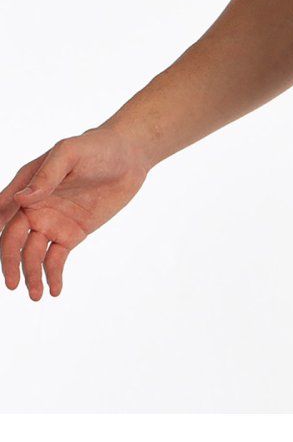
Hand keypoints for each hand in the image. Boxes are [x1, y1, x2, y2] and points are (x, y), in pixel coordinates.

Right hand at [0, 126, 149, 299]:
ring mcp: (52, 222)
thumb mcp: (70, 153)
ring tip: (36, 295)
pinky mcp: (72, 233)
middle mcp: (35, 206)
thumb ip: (47, 175)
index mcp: (27, 185)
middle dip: (9, 262)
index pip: (2, 211)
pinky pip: (56, 259)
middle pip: (13, 240)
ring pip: (33, 254)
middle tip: (11, 284)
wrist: (130, 155)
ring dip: (31, 275)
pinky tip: (54, 290)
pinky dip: (52, 275)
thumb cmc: (96, 146)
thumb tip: (21, 200)